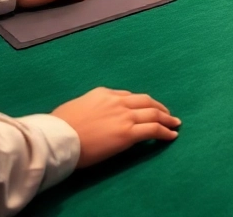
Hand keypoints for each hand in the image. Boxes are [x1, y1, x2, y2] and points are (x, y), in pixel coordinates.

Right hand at [51, 88, 179, 168]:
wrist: (58, 137)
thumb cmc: (58, 127)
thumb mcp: (74, 108)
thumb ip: (88, 109)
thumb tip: (90, 116)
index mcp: (103, 93)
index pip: (127, 96)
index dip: (139, 104)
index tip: (145, 109)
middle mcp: (116, 101)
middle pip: (145, 101)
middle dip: (159, 107)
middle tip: (167, 114)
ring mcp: (124, 116)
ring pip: (153, 113)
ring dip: (167, 118)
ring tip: (175, 124)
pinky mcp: (128, 133)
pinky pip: (153, 130)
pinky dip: (165, 132)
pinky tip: (171, 136)